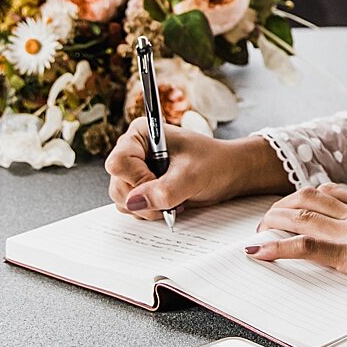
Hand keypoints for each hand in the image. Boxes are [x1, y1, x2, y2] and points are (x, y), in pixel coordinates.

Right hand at [105, 118, 286, 219]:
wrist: (228, 173)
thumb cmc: (214, 163)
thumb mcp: (191, 176)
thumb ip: (163, 190)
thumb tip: (134, 202)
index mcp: (141, 135)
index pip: (118, 162)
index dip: (136, 179)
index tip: (158, 183)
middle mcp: (134, 151)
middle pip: (117, 185)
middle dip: (144, 198)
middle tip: (171, 196)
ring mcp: (136, 171)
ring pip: (123, 200)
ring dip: (148, 208)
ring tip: (174, 199)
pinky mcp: (142, 188)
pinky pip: (133, 208)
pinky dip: (150, 212)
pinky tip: (171, 204)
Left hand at [246, 183, 346, 290]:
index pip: (336, 194)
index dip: (312, 195)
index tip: (299, 198)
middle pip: (310, 200)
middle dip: (283, 206)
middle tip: (268, 218)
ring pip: (300, 216)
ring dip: (273, 222)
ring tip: (256, 232)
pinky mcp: (346, 253)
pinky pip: (303, 246)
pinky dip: (276, 248)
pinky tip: (258, 252)